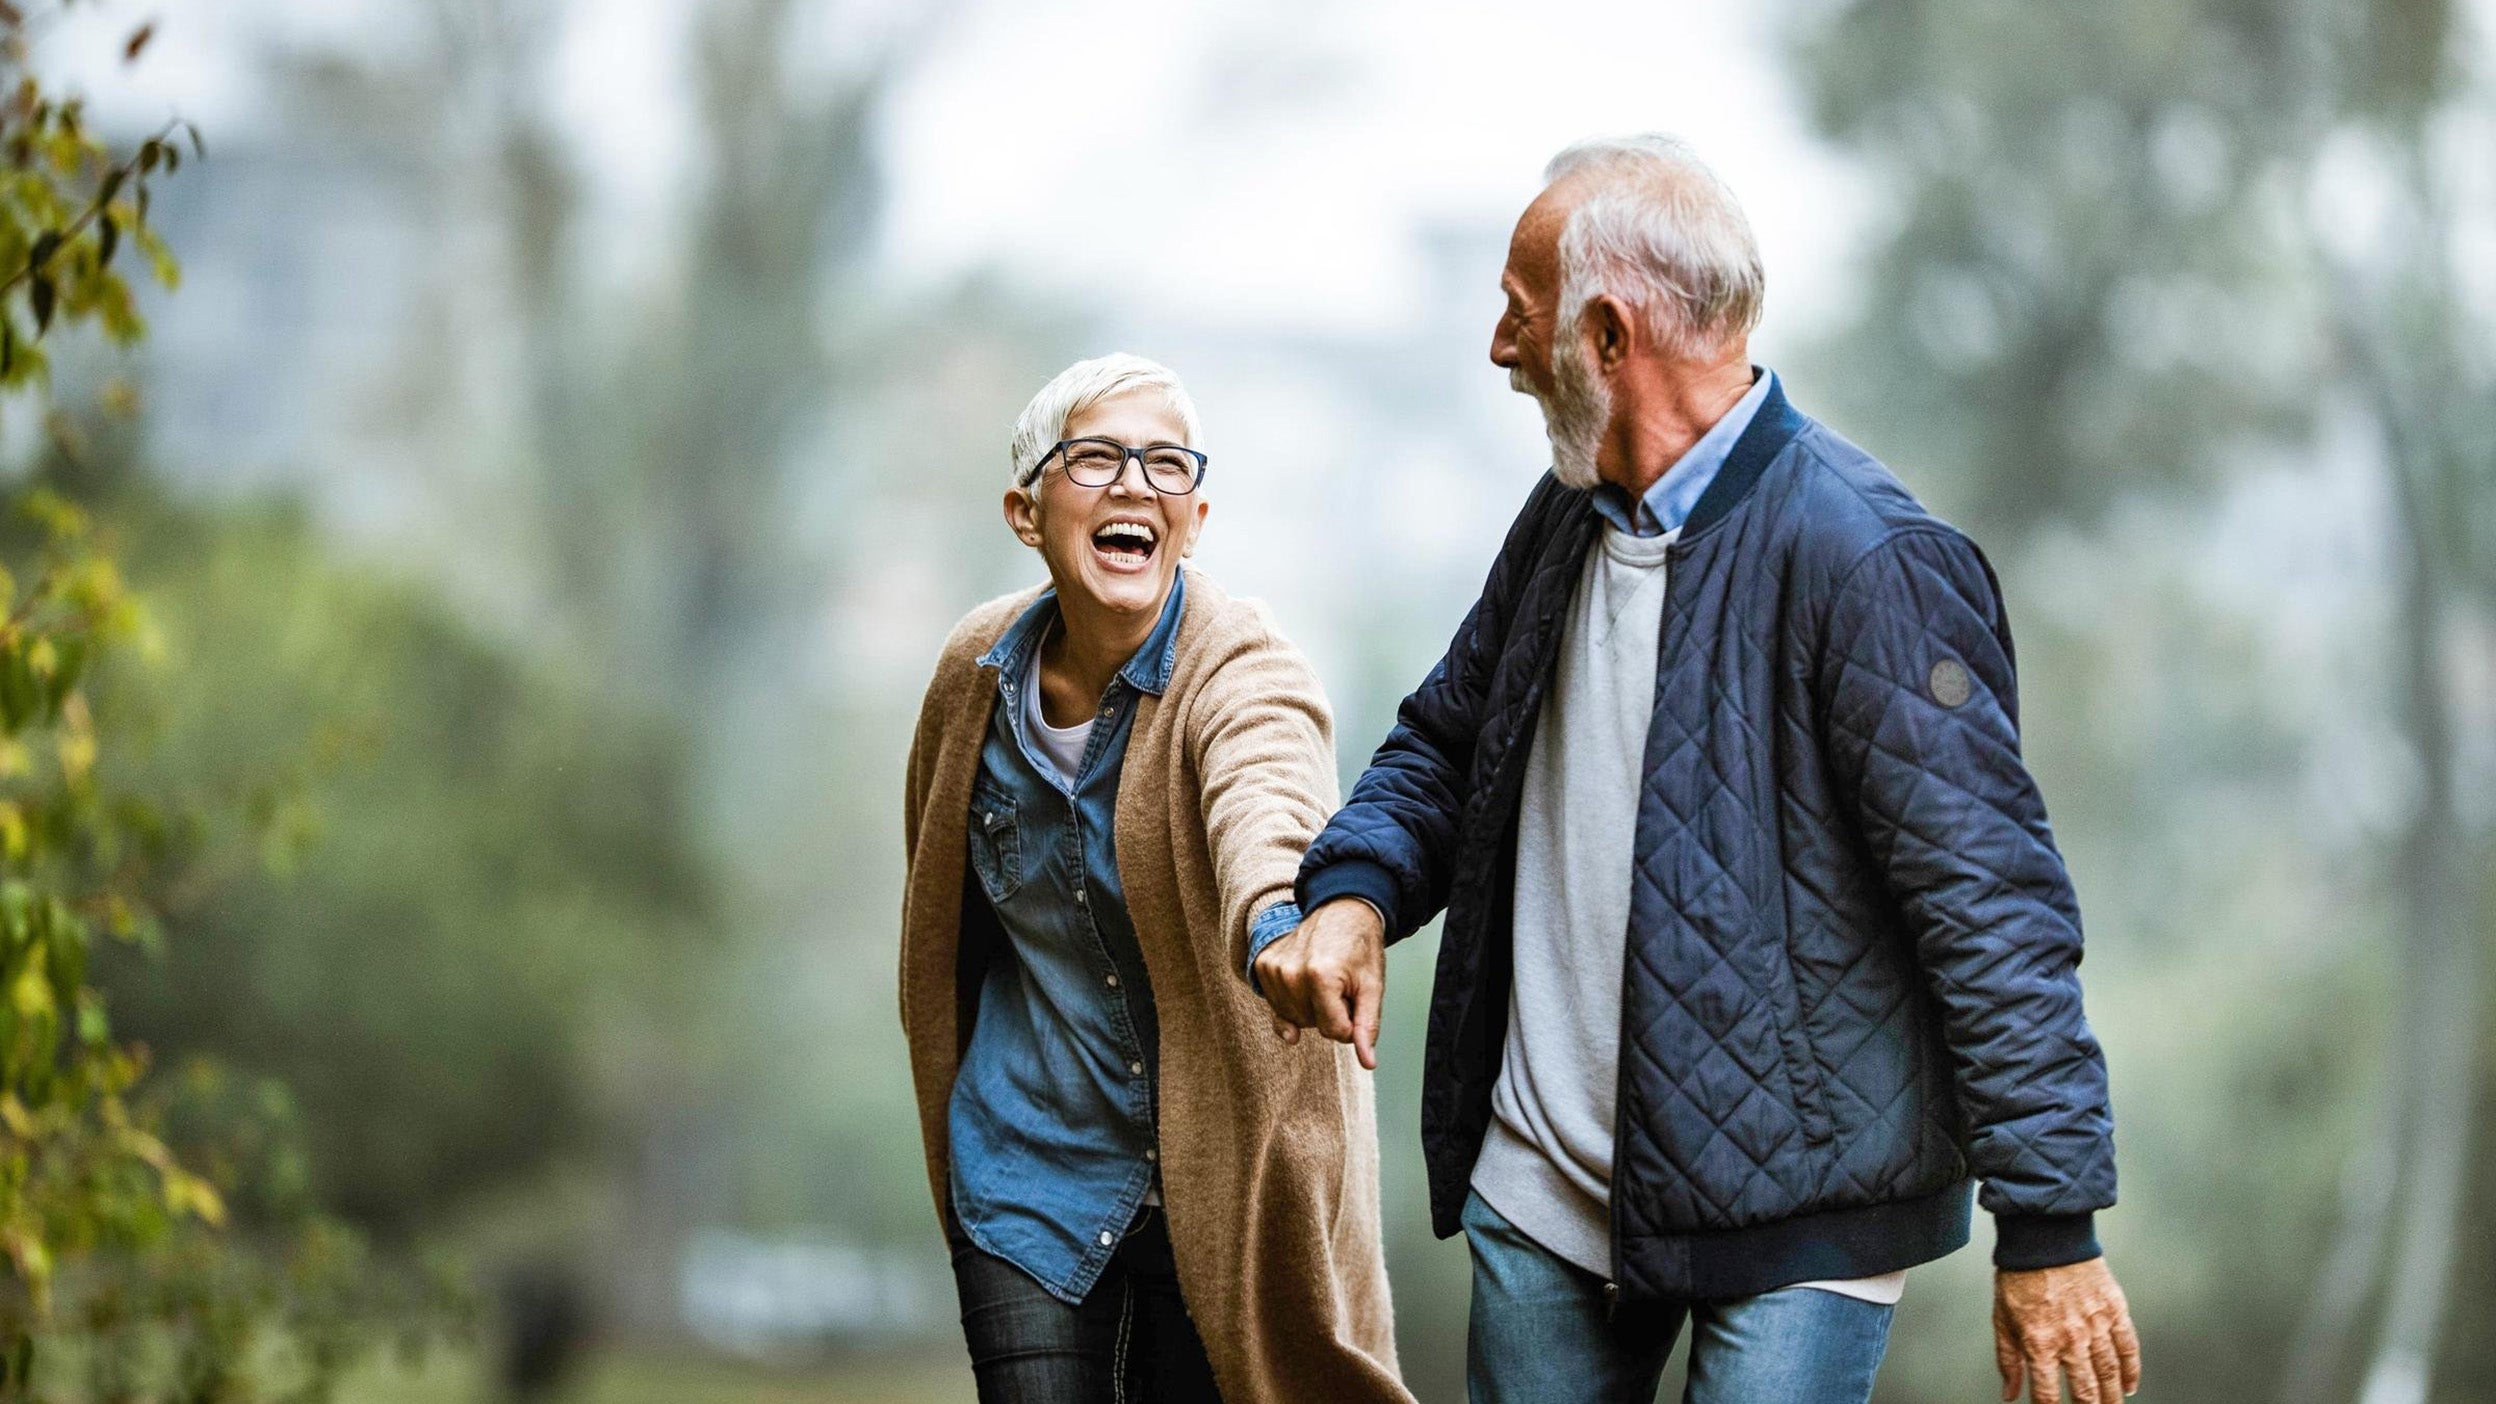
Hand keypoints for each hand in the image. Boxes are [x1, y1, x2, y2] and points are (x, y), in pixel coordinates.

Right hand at [1251, 898, 1386, 1069]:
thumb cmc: (1359, 949)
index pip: (1335, 1032)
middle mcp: (1290, 973)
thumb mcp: (1372, 987)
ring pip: (1294, 1019)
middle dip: (1330, 1012)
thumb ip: (1367, 1026)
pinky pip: (1278, 1006)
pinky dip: (1294, 1001)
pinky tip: (1304, 980)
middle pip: (1313, 1026)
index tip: (1355, 996)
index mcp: (1320, 977)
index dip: (1350, 1021)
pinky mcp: (1262, 966)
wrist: (1340, 910)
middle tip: (1340, 983)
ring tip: (1323, 979)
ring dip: (1311, 1008)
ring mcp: (1272, 969)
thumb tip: (1368, 1063)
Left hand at [1994, 1257, 2140, 1402]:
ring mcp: (2095, 1325)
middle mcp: (2070, 1339)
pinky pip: (2127, 1347)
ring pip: (2109, 1373)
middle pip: (2086, 1390)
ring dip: (2113, 1397)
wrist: (2043, 1238)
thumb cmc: (2019, 1276)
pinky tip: (2130, 1385)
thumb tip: (2010, 1393)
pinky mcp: (2113, 1310)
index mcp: (2039, 1343)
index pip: (2047, 1394)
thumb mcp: (2002, 1320)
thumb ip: (2008, 1360)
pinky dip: (2131, 1370)